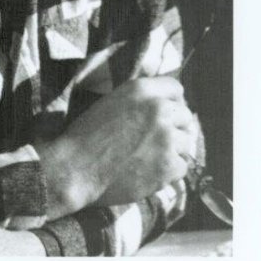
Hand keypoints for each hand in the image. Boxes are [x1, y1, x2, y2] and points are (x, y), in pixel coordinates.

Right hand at [34, 77, 195, 214]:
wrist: (75, 168)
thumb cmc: (86, 136)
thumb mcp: (110, 102)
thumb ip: (138, 99)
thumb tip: (162, 103)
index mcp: (140, 90)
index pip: (176, 88)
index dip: (172, 101)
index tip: (166, 113)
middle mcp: (157, 109)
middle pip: (185, 116)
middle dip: (175, 127)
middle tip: (156, 140)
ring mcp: (166, 137)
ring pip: (185, 143)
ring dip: (172, 150)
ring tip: (149, 157)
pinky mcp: (169, 165)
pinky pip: (182, 166)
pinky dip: (169, 172)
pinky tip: (149, 171)